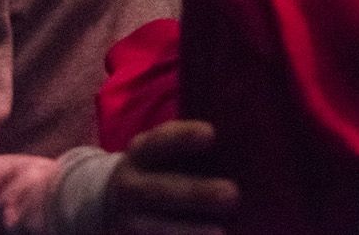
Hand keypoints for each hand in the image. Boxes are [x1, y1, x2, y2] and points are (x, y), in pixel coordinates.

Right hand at [106, 120, 237, 234]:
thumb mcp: (164, 152)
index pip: (160, 142)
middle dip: (198, 194)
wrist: (114, 204)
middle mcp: (129, 188)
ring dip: (190, 232)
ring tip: (221, 233)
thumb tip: (244, 146)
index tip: (211, 133)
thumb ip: (193, 147)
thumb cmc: (161, 170)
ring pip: (157, 230)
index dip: (183, 137)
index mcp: (141, 154)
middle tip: (232, 194)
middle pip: (162, 191)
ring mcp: (127, 223)